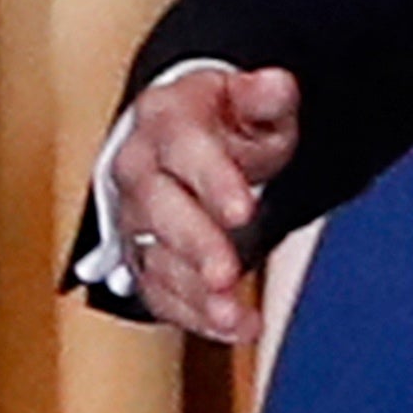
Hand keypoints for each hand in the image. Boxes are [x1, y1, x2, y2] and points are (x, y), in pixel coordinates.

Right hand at [106, 64, 300, 342]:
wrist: (184, 136)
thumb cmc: (221, 121)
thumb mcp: (248, 99)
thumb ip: (264, 97)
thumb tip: (277, 83)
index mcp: (166, 122)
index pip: (183, 149)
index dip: (212, 181)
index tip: (244, 210)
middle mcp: (140, 171)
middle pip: (159, 209)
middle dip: (193, 244)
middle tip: (226, 273)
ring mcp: (136, 218)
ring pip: (153, 256)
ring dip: (191, 289)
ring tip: (231, 313)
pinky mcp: (143, 256)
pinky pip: (159, 290)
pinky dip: (193, 314)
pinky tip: (233, 328)